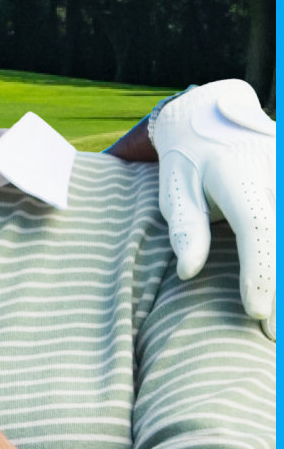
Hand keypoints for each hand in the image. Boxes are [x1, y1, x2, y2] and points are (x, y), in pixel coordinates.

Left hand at [152, 81, 274, 338]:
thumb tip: (188, 271)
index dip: (261, 273)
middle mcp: (275, 172)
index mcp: (239, 174)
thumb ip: (185, 228)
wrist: (214, 112)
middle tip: (274, 336)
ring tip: (276, 324)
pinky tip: (280, 293)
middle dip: (283, 289)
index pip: (259, 228)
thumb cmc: (189, 160)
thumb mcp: (175, 188)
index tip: (257, 313)